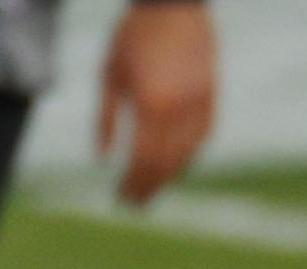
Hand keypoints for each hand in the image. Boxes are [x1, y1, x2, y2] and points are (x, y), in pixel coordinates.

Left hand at [99, 2, 216, 205]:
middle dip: (149, 187)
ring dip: (169, 175)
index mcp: (150, 105)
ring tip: (151, 189)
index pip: (142, 159)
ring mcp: (199, 100)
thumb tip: (102, 157)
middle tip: (134, 204)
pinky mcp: (211, 92)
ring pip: (188, 151)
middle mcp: (178, 107)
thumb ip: (105, 120)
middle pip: (166, 162)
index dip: (133, 183)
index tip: (121, 198)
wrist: (171, 5)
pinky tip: (175, 164)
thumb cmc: (131, 39)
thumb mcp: (108, 79)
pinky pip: (203, 133)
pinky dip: (189, 153)